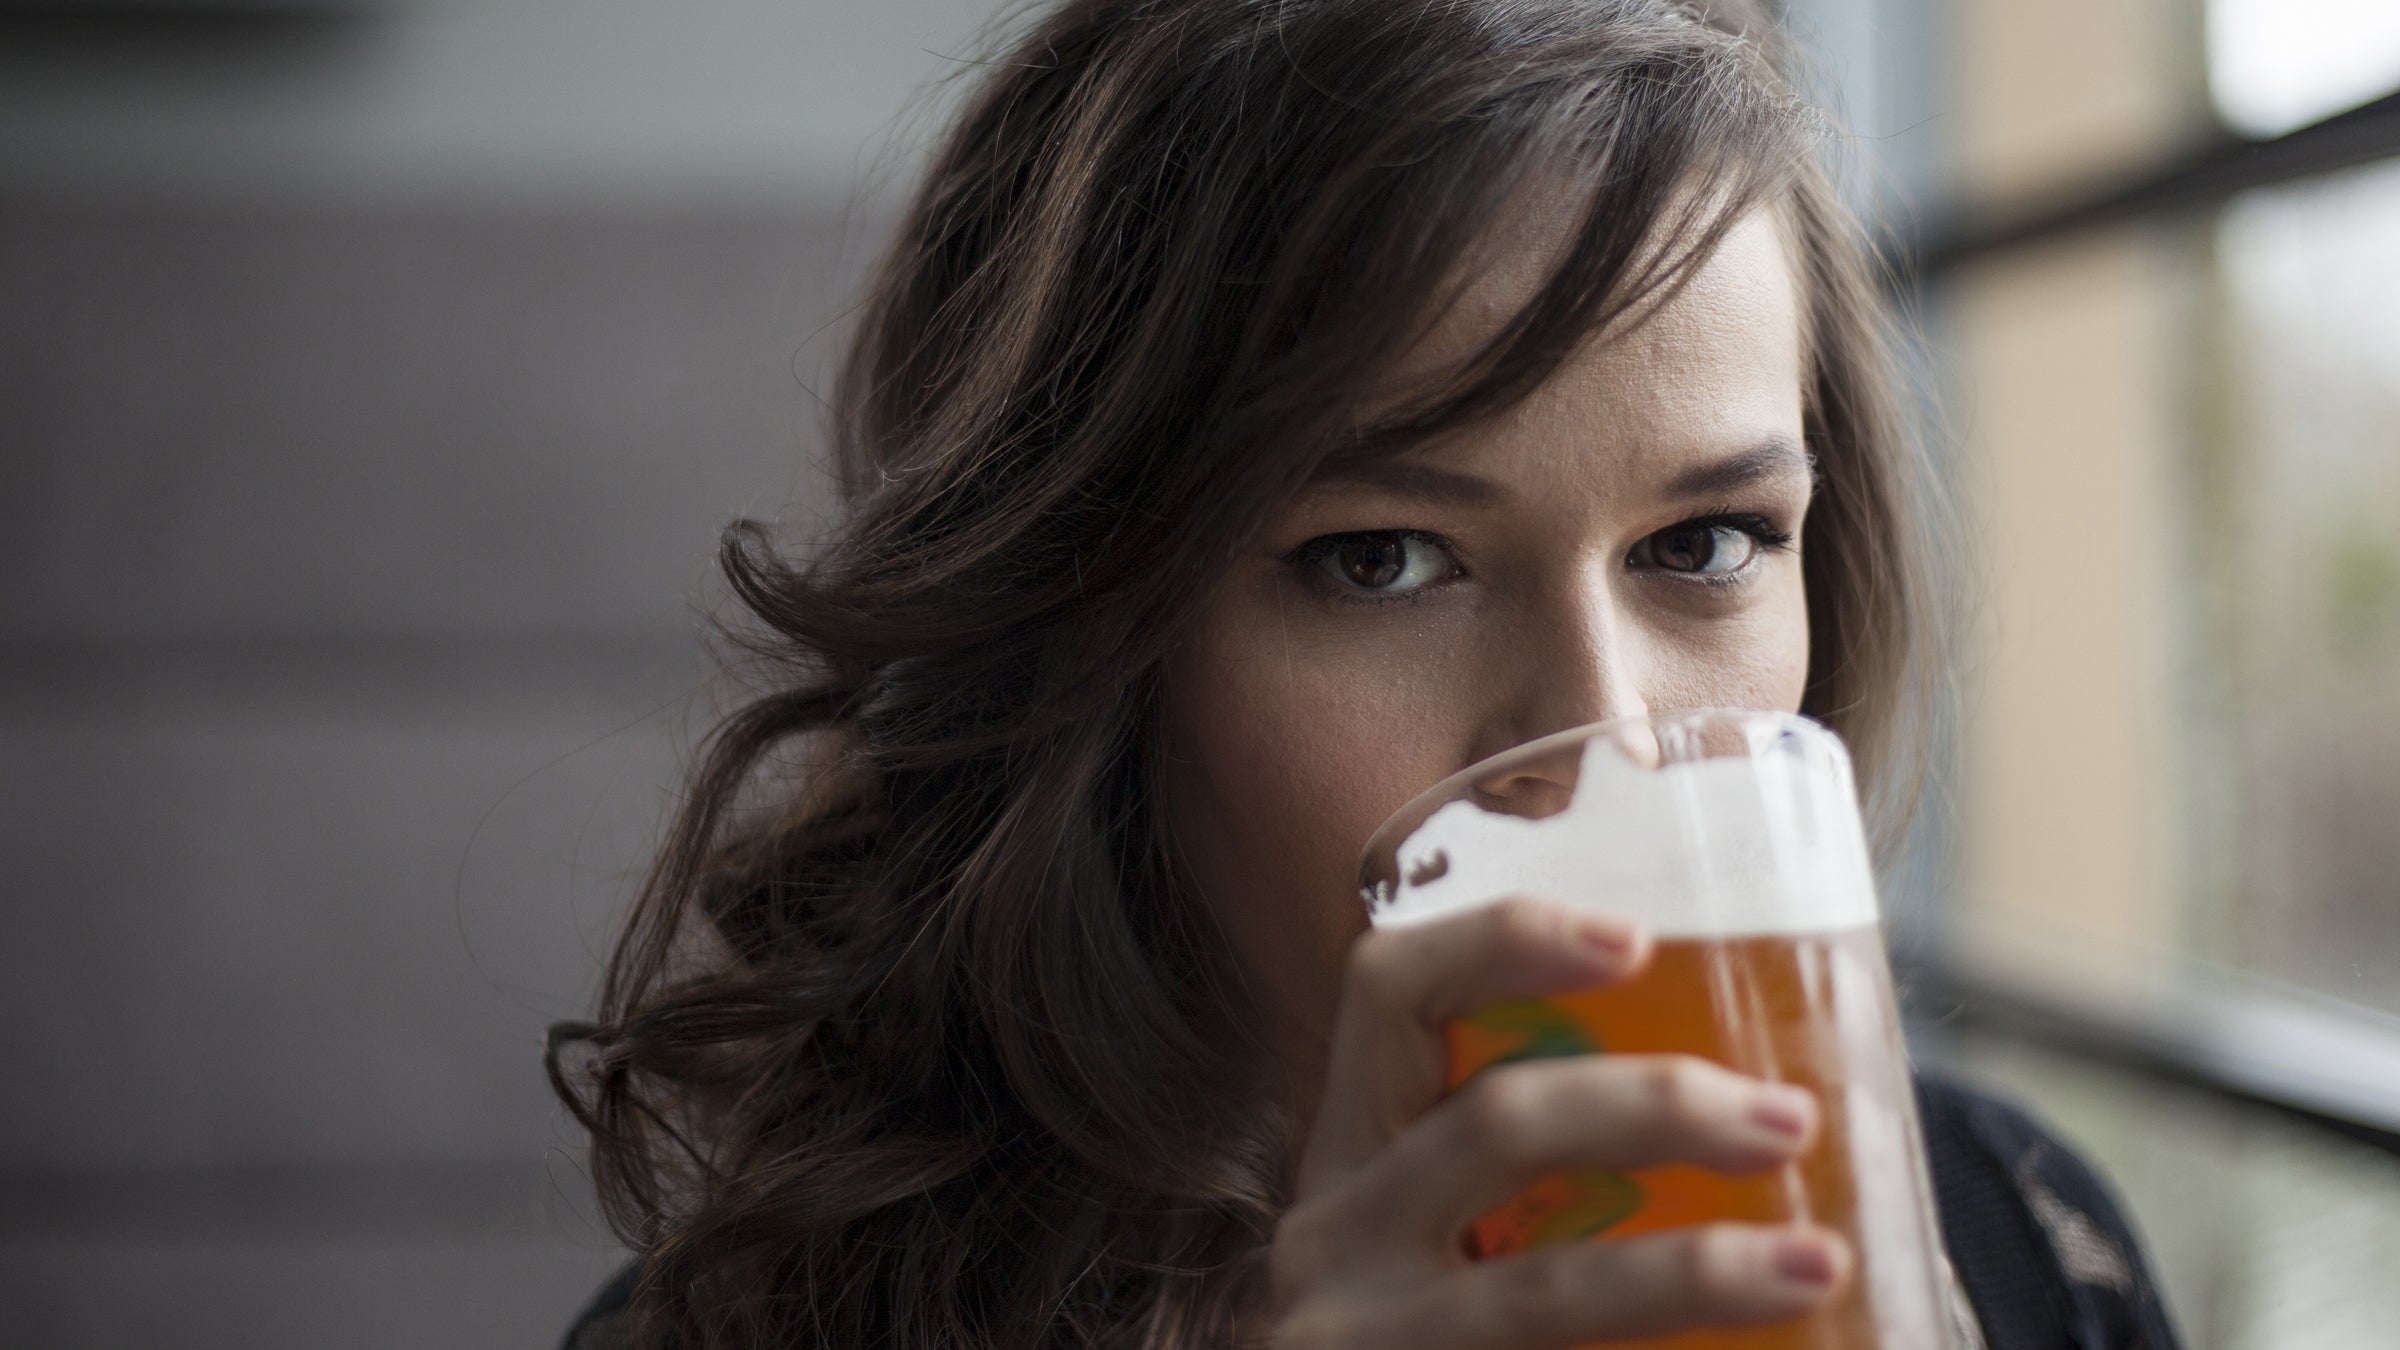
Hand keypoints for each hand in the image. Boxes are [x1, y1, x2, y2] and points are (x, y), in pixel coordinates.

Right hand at [1258, 897, 1849, 1348]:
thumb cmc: (1427, 1334)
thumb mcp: (1428, 1251)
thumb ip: (1546, 1186)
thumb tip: (1761, 1130)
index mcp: (1353, 1160)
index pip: (1392, 998)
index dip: (1501, 944)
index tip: (1632, 942)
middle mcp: (1335, 1237)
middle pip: (1493, 1124)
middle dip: (1655, 1107)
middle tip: (1786, 1120)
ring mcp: (1358, 1338)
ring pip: (1542, 1292)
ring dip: (1694, 1272)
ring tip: (1815, 1264)